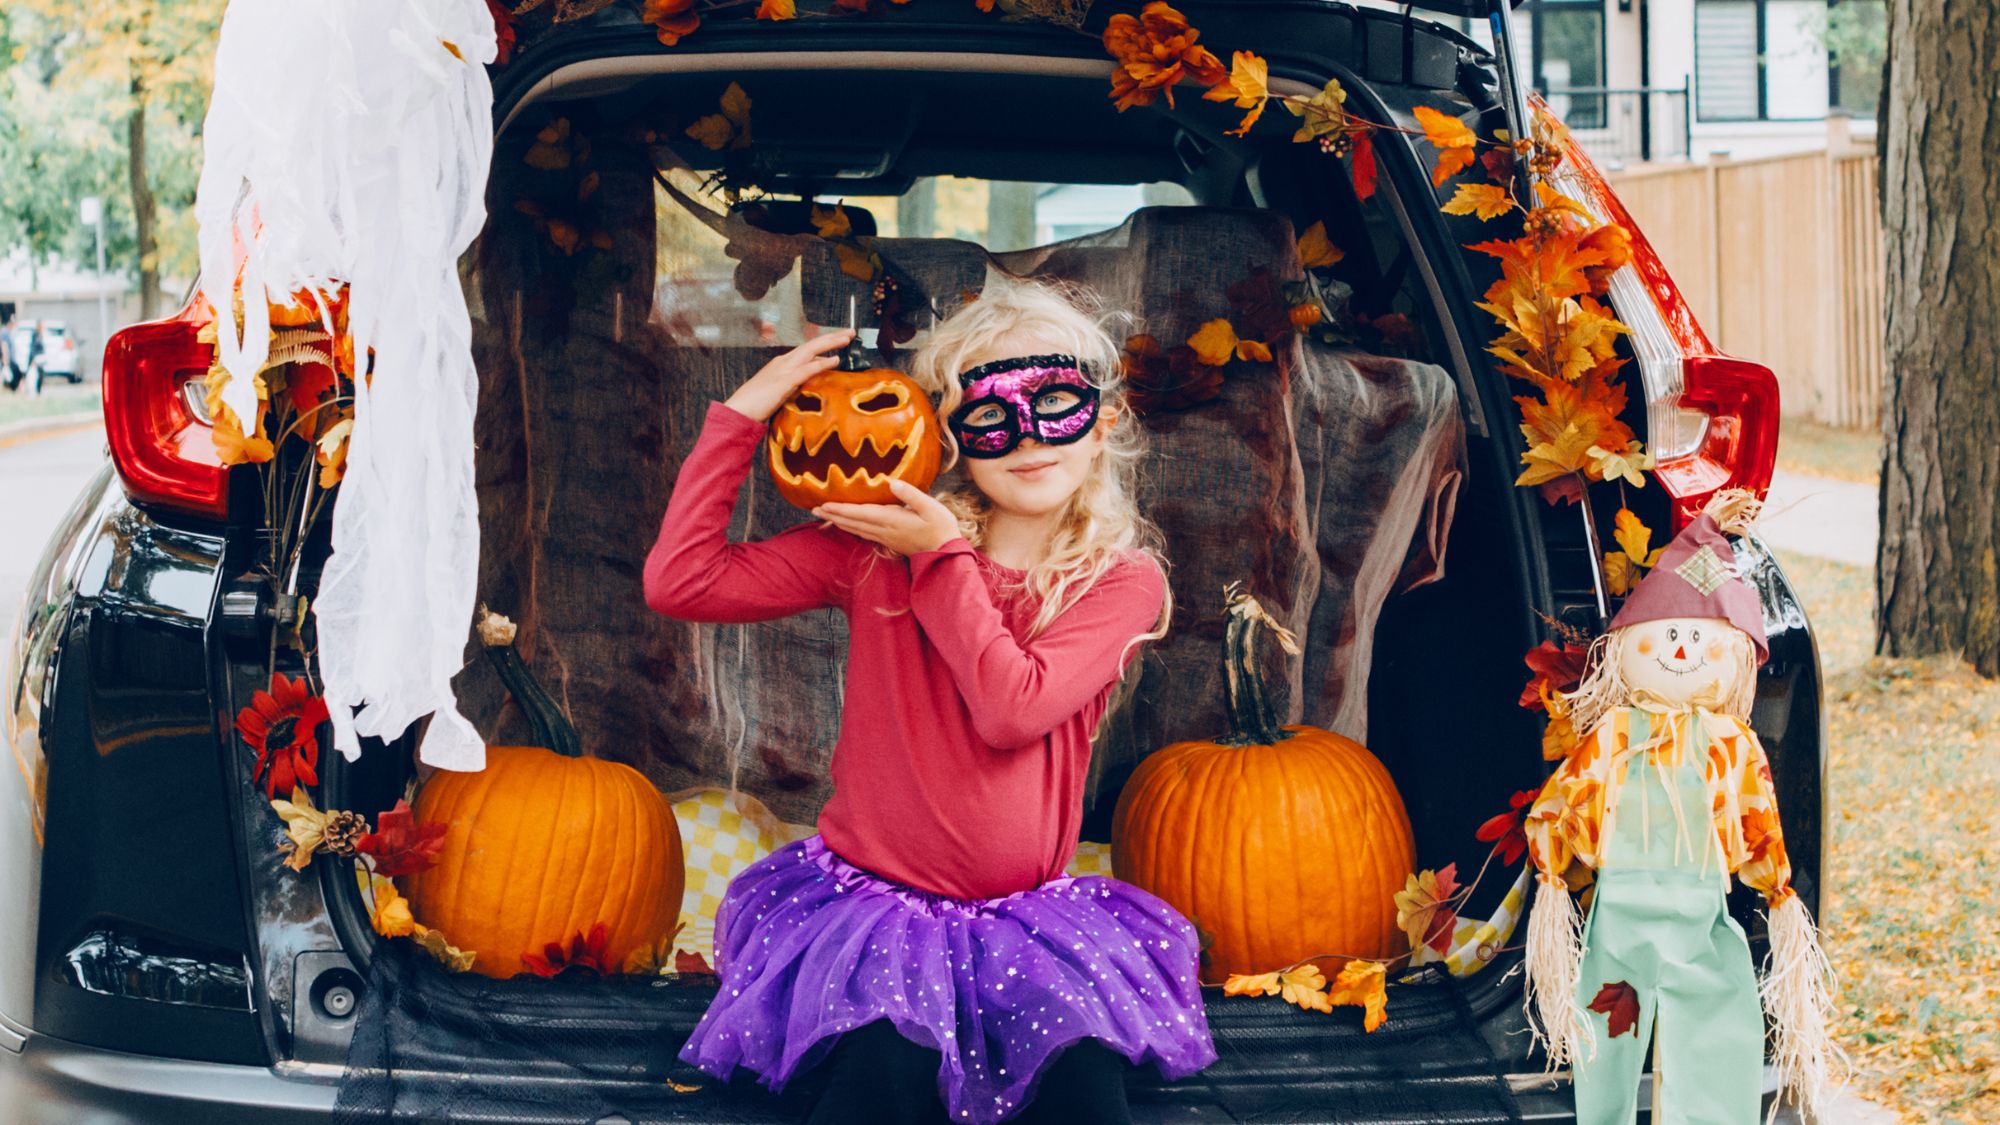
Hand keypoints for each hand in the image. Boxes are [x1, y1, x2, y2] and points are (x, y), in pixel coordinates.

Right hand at [723, 329, 853, 422]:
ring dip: (830, 343)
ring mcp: (783, 370)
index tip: (838, 342)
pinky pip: (807, 369)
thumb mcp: (778, 392)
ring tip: (846, 338)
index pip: (806, 350)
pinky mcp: (783, 381)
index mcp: (781, 364)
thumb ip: (792, 387)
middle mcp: (782, 362)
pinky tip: (835, 360)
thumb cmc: (755, 405)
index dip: (823, 345)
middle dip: (831, 337)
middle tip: (849, 332)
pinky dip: (822, 363)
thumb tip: (806, 386)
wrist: (738, 411)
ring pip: (810, 350)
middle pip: (811, 345)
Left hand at [812, 479, 961, 556]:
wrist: (945, 554)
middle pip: (853, 522)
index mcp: (892, 519)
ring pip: (856, 529)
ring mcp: (886, 538)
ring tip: (824, 516)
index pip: (860, 513)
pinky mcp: (889, 542)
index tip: (823, 504)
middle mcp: (884, 530)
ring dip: (839, 522)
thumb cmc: (941, 528)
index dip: (840, 508)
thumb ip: (911, 494)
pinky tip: (847, 526)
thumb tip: (892, 482)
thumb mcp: (931, 507)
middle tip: (813, 509)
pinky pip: (864, 534)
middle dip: (832, 515)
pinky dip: (851, 529)